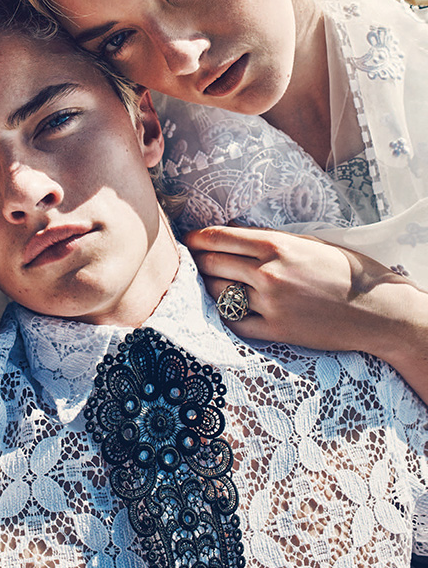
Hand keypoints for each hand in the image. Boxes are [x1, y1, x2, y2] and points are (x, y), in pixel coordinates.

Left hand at [186, 225, 419, 354]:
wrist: (377, 311)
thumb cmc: (346, 271)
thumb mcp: (309, 243)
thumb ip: (272, 241)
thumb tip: (237, 237)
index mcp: (276, 245)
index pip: (219, 238)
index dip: (197, 239)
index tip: (189, 240)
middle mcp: (268, 273)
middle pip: (212, 264)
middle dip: (198, 261)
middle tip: (194, 261)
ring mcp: (270, 304)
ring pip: (218, 293)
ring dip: (209, 287)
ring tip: (209, 284)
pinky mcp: (276, 331)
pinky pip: (234, 322)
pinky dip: (226, 314)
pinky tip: (226, 308)